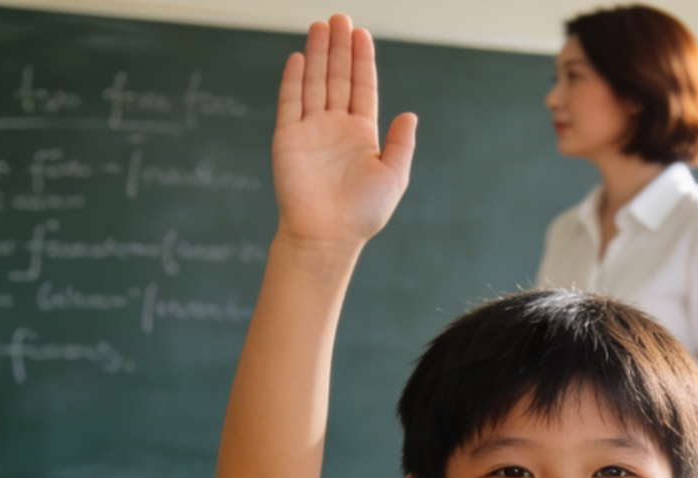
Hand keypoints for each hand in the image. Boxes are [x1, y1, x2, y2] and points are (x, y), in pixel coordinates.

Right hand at [273, 15, 417, 248]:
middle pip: (337, 78)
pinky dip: (295, 80)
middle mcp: (335, 128)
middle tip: (340, 17)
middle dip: (339, 48)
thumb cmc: (363, 213)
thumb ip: (401, 144)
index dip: (362, 61)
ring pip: (315, 84)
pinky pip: (291, 103)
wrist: (327, 236)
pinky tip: (300, 57)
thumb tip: (410, 114)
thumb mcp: (393, 176)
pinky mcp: (288, 139)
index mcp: (362, 135)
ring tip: (321, 25)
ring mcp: (310, 131)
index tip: (362, 34)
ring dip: (318, 55)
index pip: (362, 88)